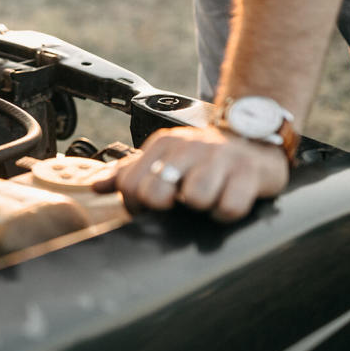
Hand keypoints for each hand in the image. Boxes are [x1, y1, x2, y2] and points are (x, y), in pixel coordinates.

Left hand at [92, 125, 288, 221]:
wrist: (254, 137)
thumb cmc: (204, 156)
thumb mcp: (165, 156)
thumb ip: (129, 171)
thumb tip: (96, 186)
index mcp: (164, 144)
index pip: (130, 184)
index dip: (136, 204)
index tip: (150, 206)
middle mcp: (189, 148)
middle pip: (156, 194)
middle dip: (166, 207)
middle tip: (180, 203)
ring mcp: (220, 159)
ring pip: (196, 199)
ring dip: (202, 207)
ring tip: (209, 197)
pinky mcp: (248, 173)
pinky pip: (229, 207)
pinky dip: (227, 212)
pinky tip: (227, 200)